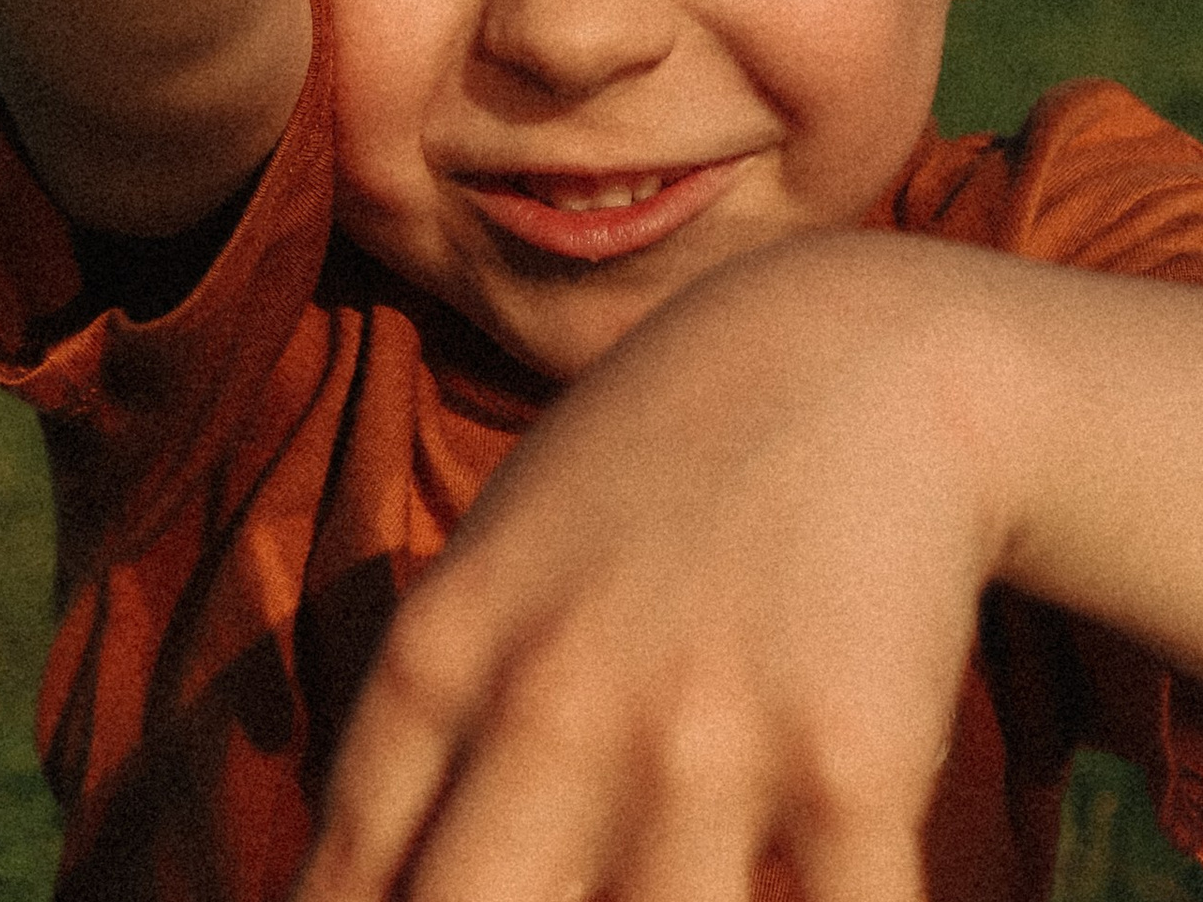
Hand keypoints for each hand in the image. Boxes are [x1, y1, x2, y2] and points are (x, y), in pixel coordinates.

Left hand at [297, 239, 1009, 901]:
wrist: (848, 356)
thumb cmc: (648, 477)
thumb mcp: (496, 565)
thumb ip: (428, 724)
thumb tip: (353, 893)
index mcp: (444, 653)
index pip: (350, 876)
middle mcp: (550, 703)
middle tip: (533, 893)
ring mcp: (698, 743)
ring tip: (654, 887)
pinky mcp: (852, 769)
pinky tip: (814, 897)